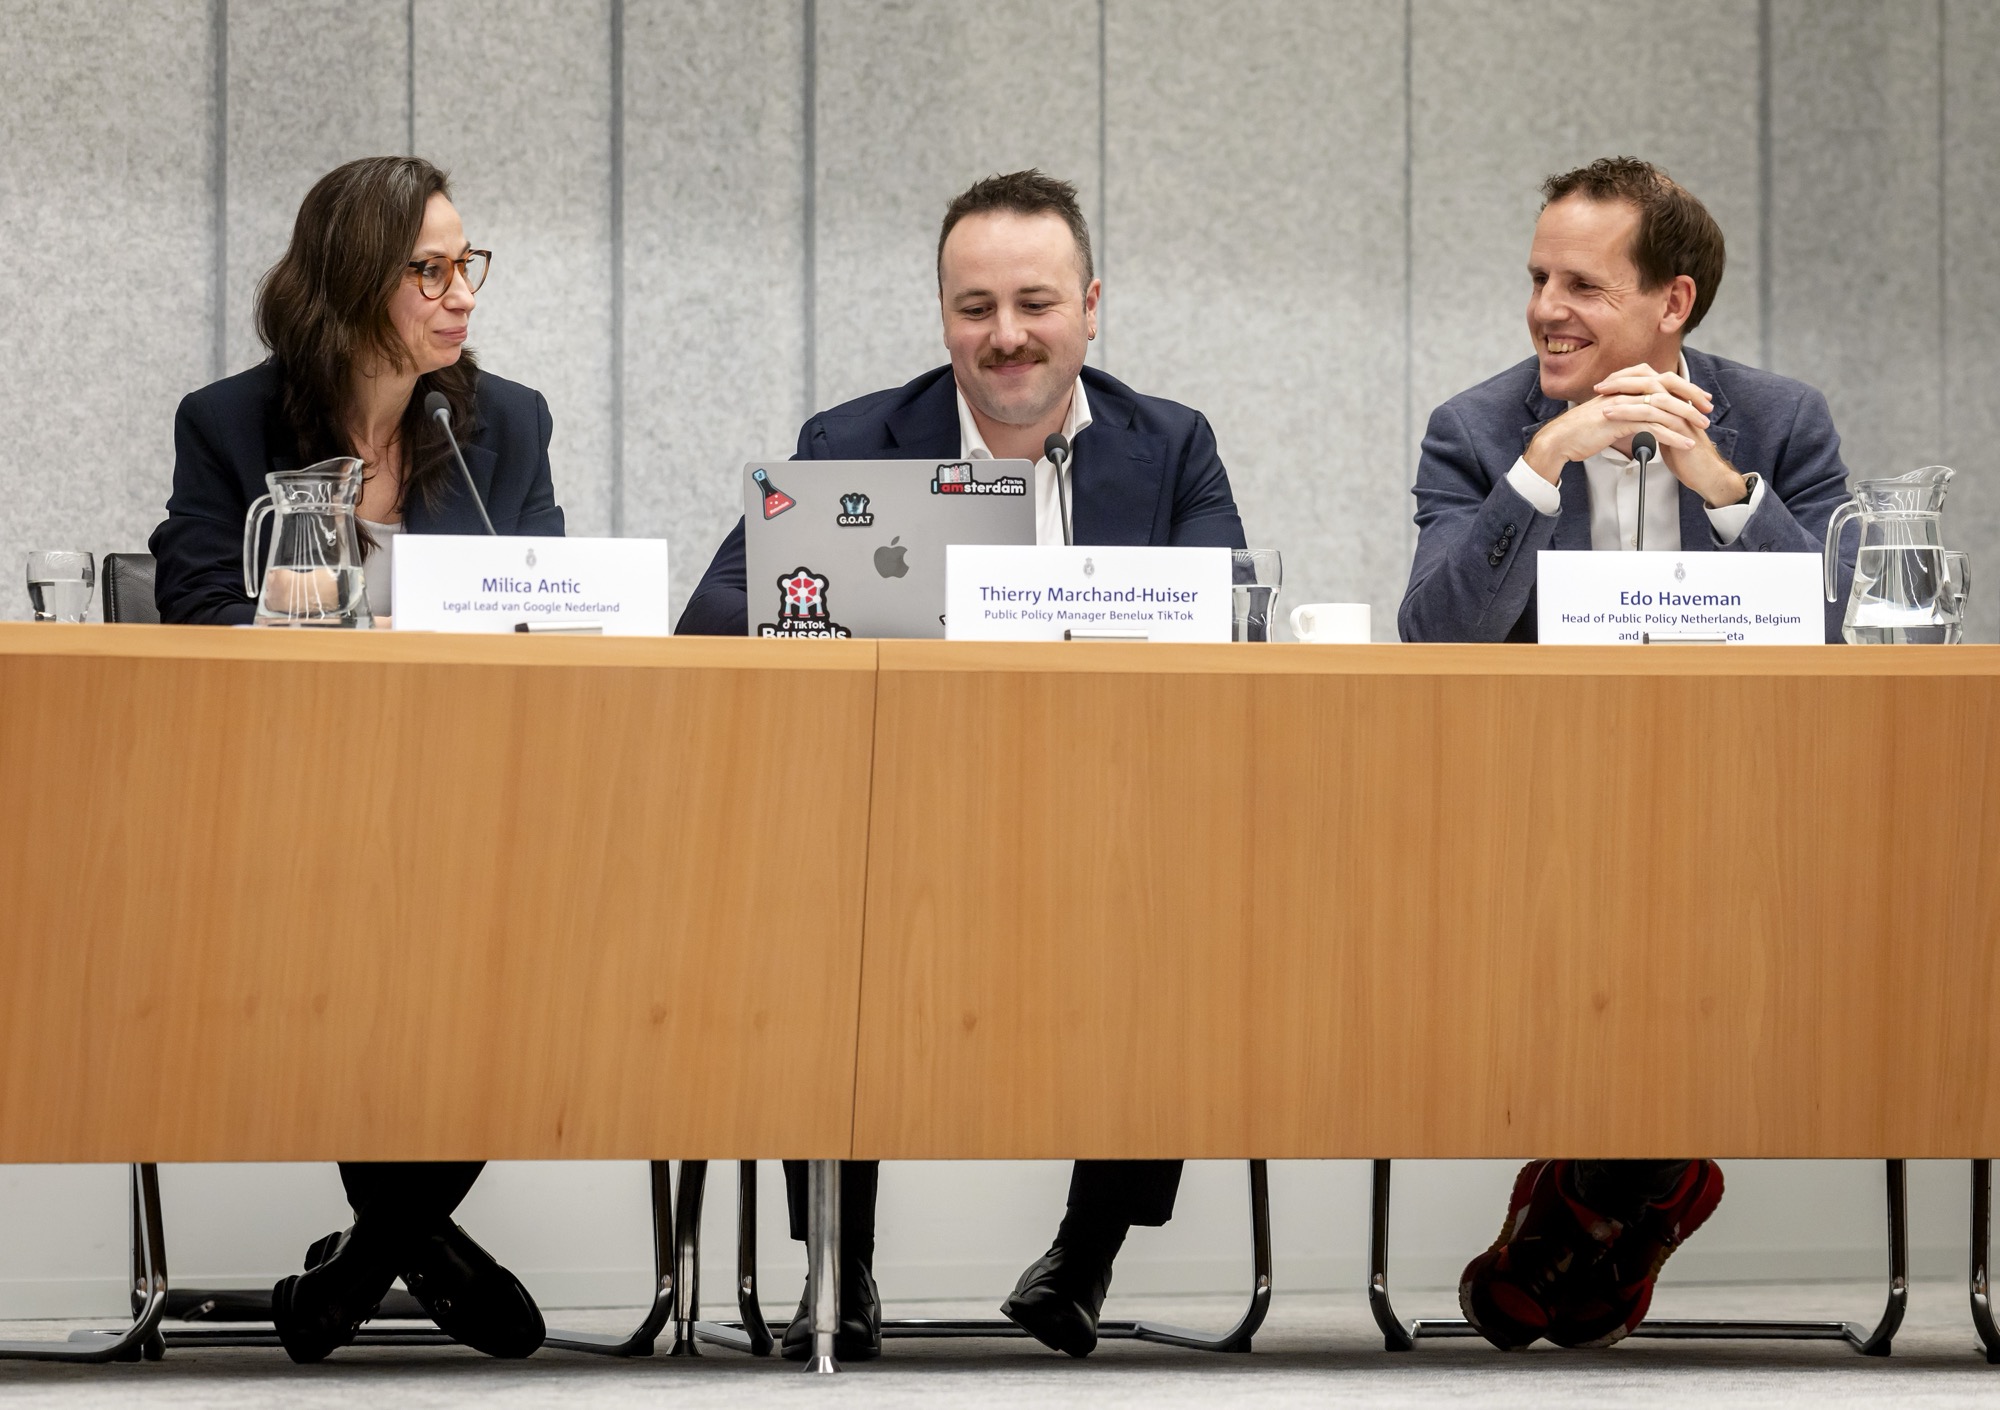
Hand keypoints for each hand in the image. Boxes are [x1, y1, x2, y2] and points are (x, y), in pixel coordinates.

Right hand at [1522, 363, 1726, 498]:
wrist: (1559, 440)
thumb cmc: (1581, 431)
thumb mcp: (1608, 414)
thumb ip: (1626, 411)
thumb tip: (1640, 418)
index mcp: (1624, 386)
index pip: (1660, 379)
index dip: (1682, 387)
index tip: (1698, 397)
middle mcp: (1625, 390)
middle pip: (1667, 387)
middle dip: (1691, 397)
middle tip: (1707, 410)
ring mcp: (1623, 404)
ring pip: (1664, 407)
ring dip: (1687, 418)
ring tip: (1702, 428)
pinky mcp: (1620, 421)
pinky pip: (1654, 426)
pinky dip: (1673, 436)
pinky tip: (1685, 444)